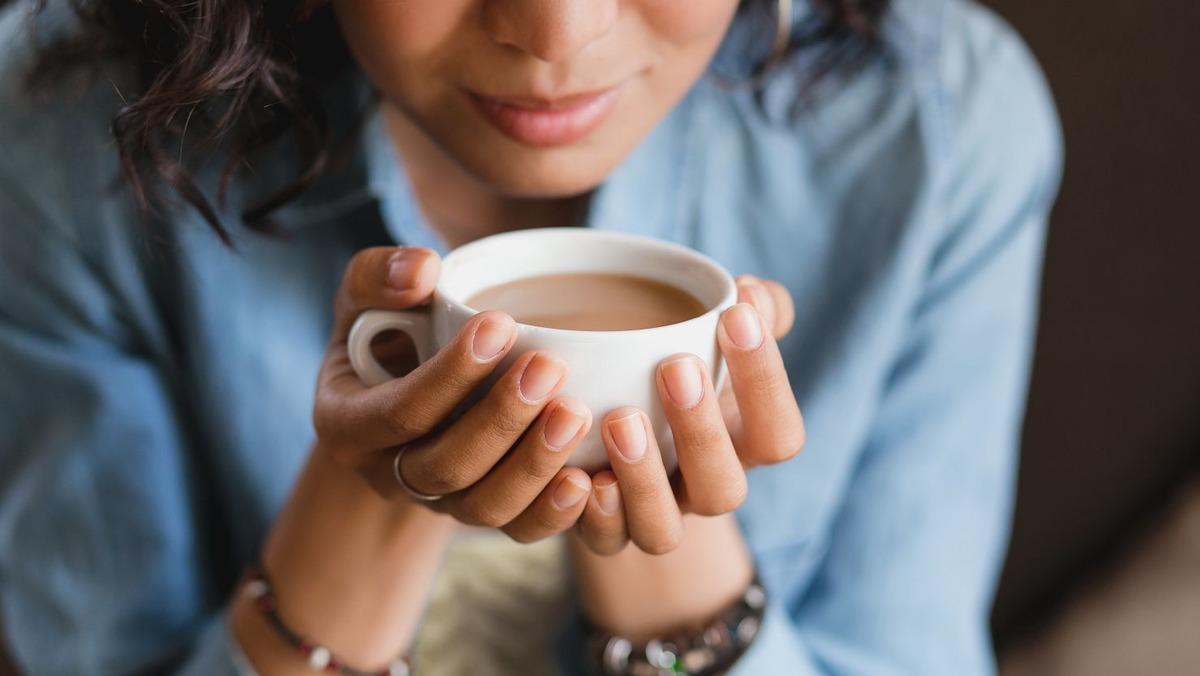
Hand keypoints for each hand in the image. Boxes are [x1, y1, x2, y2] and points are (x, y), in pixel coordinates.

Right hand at [313, 246, 594, 541]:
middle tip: (550, 368)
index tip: (501, 324)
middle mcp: (388, 474)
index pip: (401, 412)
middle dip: (501, 419)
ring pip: (483, 506)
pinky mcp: (482, 513)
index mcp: (348, 423)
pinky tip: (590, 479)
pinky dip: (555, 513)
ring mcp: (437, 502)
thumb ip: (379, 276)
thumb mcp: (363, 297)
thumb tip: (422, 270)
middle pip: (446, 466)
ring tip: (577, 413)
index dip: (451, 373)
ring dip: (533, 464)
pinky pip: (518, 531)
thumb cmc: (386, 332)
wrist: (399, 390)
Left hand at [575, 275, 803, 554]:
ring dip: (643, 478)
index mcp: (744, 446)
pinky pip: (603, 542)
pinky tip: (583, 474)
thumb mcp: (718, 335)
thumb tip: (751, 290)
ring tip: (621, 419)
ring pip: (661, 529)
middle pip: (724, 489)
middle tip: (674, 367)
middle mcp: (704, 490)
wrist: (614, 417)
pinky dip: (594, 515)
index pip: (779, 433)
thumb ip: (753, 310)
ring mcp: (654, 517)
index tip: (734, 314)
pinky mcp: (603, 531)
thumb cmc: (680, 364)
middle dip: (702, 431)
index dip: (764, 380)